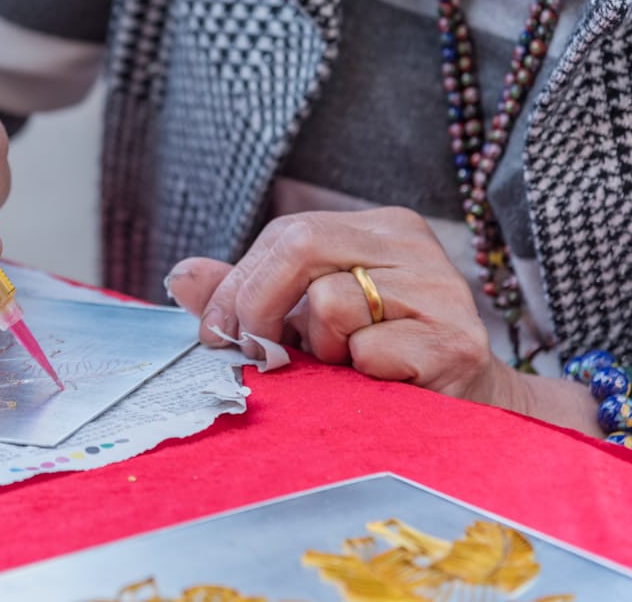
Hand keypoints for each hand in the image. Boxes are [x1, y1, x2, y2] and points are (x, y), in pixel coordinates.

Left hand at [165, 207, 506, 401]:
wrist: (464, 417)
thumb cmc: (375, 364)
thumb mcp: (303, 324)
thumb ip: (245, 296)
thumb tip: (181, 275)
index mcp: (379, 228)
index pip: (289, 232)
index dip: (240, 282)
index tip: (215, 332)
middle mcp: (413, 244)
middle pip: (302, 244)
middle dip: (258, 304)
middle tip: (256, 352)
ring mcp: (441, 288)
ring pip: (331, 301)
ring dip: (322, 349)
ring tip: (349, 365)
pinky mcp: (456, 342)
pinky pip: (369, 351)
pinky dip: (360, 376)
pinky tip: (384, 383)